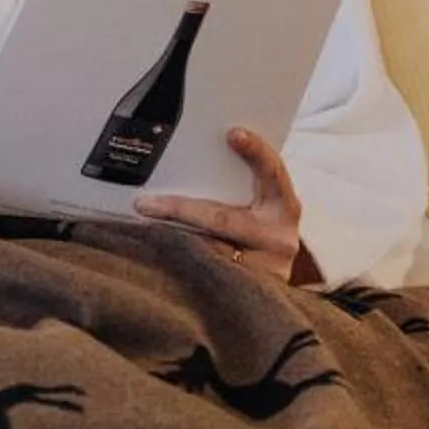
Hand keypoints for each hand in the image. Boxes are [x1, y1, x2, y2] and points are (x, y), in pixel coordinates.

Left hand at [134, 128, 306, 281]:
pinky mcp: (245, 294)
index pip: (272, 173)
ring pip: (209, 252)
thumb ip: (245, 186)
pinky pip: (205, 278)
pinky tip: (155, 259)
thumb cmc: (260, 235)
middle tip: (145, 203)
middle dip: (180, 209)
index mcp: (285, 206)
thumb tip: (202, 154)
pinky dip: (179, 266)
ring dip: (172, 240)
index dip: (256, 152)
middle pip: (223, 218)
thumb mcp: (263, 209)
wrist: (273, 295)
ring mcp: (265, 271)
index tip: (233, 133)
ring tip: (143, 229)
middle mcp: (279, 239)